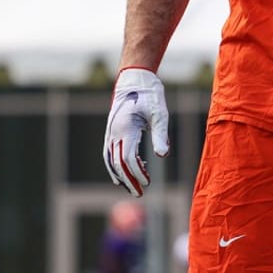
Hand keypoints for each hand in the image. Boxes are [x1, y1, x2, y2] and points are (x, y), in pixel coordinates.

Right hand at [103, 66, 169, 195]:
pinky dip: (114, 166)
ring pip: (111, 160)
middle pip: (118, 164)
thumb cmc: (150, 94)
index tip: (148, 183)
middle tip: (140, 194)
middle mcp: (114, 132)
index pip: (129, 159)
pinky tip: (123, 173)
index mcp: (126, 129)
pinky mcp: (111, 130)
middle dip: (129, 180)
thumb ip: (160, 134)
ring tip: (132, 188)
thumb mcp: (159, 113)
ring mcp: (110, 132)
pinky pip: (109, 153)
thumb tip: (163, 156)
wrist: (135, 78)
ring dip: (120, 176)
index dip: (138, 174)